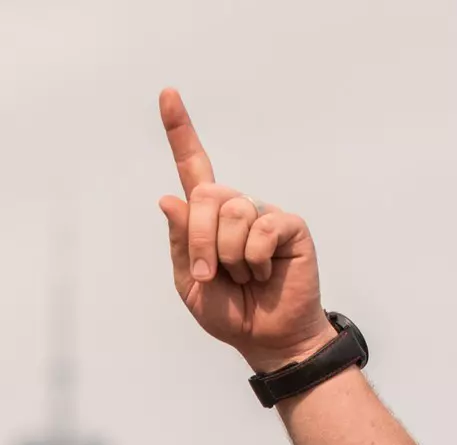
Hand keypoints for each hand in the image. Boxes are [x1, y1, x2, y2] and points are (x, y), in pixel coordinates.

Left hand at [156, 89, 336, 373]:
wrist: (266, 338)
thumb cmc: (228, 310)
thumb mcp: (189, 282)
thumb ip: (180, 242)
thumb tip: (169, 198)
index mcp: (206, 218)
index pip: (192, 167)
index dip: (180, 131)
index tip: (167, 94)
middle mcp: (235, 207)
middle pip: (206, 195)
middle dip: (198, 241)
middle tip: (208, 273)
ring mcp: (263, 214)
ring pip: (233, 213)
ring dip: (229, 256)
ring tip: (244, 275)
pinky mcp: (289, 225)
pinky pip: (262, 228)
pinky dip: (255, 258)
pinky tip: (265, 273)